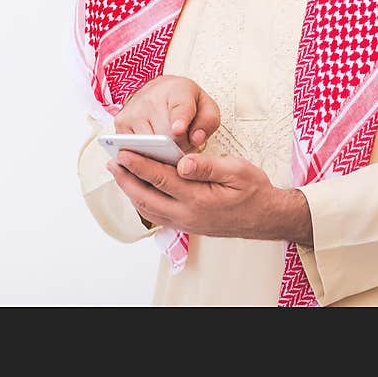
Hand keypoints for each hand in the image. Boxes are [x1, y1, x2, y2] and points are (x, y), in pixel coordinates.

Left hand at [106, 150, 312, 244]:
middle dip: (125, 178)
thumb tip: (183, 162)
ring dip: (130, 190)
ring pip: (147, 209)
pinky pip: (156, 215)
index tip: (122, 152)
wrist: (266, 218)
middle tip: (111, 161)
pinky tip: (135, 187)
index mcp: (199, 199)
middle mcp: (187, 215)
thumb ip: (208, 166)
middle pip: (146, 197)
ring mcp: (184, 223)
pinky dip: (141, 201)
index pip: (161, 179)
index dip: (139, 165)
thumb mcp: (238, 171)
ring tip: (118, 172)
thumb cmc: (253, 190)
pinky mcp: (185, 225)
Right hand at [115, 75, 220, 152]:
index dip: (180, 120)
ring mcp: (133, 111)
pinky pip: (133, 150)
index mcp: (178, 90)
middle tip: (181, 150)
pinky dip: (144, 156)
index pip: (180, 107)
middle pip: (164, 136)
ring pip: (148, 146)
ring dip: (159, 155)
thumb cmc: (184, 103)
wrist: (158, 92)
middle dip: (175, 150)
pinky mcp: (120, 124)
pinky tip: (152, 153)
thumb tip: (195, 139)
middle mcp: (151, 98)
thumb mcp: (205, 108)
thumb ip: (207, 123)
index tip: (178, 130)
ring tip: (167, 151)